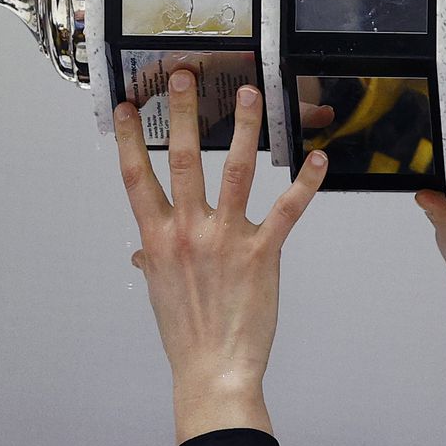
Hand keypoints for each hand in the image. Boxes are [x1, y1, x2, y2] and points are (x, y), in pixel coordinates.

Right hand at [115, 70, 327, 442]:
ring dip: (243, 129)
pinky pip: (287, 210)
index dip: (129, 138)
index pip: (136, 176)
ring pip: (235, 171)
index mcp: (157, 238)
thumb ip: (151, 261)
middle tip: (186, 76)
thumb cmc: (186, 332)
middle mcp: (187, 231)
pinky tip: (317, 158)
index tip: (128, 106)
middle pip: (182, 160)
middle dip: (183, 113)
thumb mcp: (160, 290)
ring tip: (250, 95)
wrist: (213, 370)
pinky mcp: (262, 253)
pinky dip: (305, 182)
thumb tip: (139, 253)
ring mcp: (226, 239)